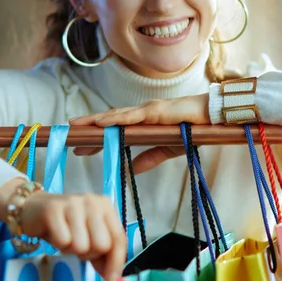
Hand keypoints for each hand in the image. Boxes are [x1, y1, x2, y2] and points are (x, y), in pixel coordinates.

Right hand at [20, 191, 125, 280]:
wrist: (32, 208)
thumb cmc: (64, 224)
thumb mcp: (87, 235)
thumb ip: (102, 253)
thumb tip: (111, 276)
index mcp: (105, 206)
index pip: (118, 238)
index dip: (116, 262)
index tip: (110, 280)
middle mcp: (92, 201)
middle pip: (102, 244)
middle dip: (89, 254)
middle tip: (76, 246)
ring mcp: (73, 203)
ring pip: (82, 245)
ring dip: (71, 249)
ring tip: (64, 238)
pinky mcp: (54, 209)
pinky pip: (63, 241)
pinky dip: (58, 244)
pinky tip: (54, 234)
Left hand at [69, 94, 209, 172]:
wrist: (213, 117)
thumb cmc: (193, 128)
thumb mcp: (167, 149)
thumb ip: (150, 158)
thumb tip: (132, 170)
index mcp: (144, 124)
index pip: (115, 130)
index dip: (97, 136)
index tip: (80, 144)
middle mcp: (142, 114)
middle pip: (110, 121)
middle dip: (88, 127)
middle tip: (68, 134)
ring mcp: (147, 111)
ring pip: (115, 116)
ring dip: (94, 120)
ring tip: (76, 125)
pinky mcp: (155, 111)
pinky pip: (131, 117)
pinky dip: (114, 119)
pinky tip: (99, 122)